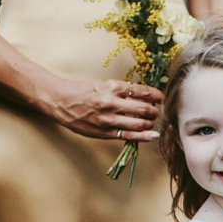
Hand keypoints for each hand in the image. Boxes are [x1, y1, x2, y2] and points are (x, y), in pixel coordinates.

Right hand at [43, 79, 162, 141]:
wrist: (61, 101)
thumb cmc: (83, 91)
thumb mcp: (103, 84)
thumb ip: (122, 91)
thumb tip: (144, 96)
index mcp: (112, 87)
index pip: (142, 91)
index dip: (156, 96)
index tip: (161, 98)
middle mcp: (112, 103)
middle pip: (145, 109)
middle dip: (155, 111)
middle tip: (156, 112)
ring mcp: (108, 119)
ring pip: (139, 124)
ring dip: (150, 123)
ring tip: (150, 122)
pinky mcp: (104, 133)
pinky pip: (129, 136)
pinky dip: (144, 137)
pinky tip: (152, 136)